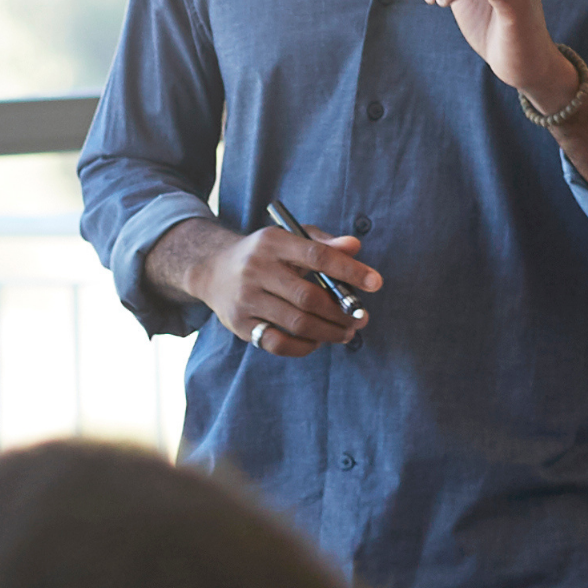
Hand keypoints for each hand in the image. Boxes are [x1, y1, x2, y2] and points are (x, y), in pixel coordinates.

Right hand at [192, 225, 378, 356]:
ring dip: (328, 332)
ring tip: (345, 332)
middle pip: (308, 297)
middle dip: (341, 312)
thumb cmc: (264, 255)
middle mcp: (256, 269)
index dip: (350, 270)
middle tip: (360, 318)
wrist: (212, 270)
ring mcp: (245, 299)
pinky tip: (317, 342)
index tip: (375, 282)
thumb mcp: (290, 239)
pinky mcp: (240, 324)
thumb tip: (356, 247)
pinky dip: (304, 347)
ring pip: (296, 323)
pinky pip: (278, 343)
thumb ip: (324, 243)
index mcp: (273, 242)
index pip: (317, 255)